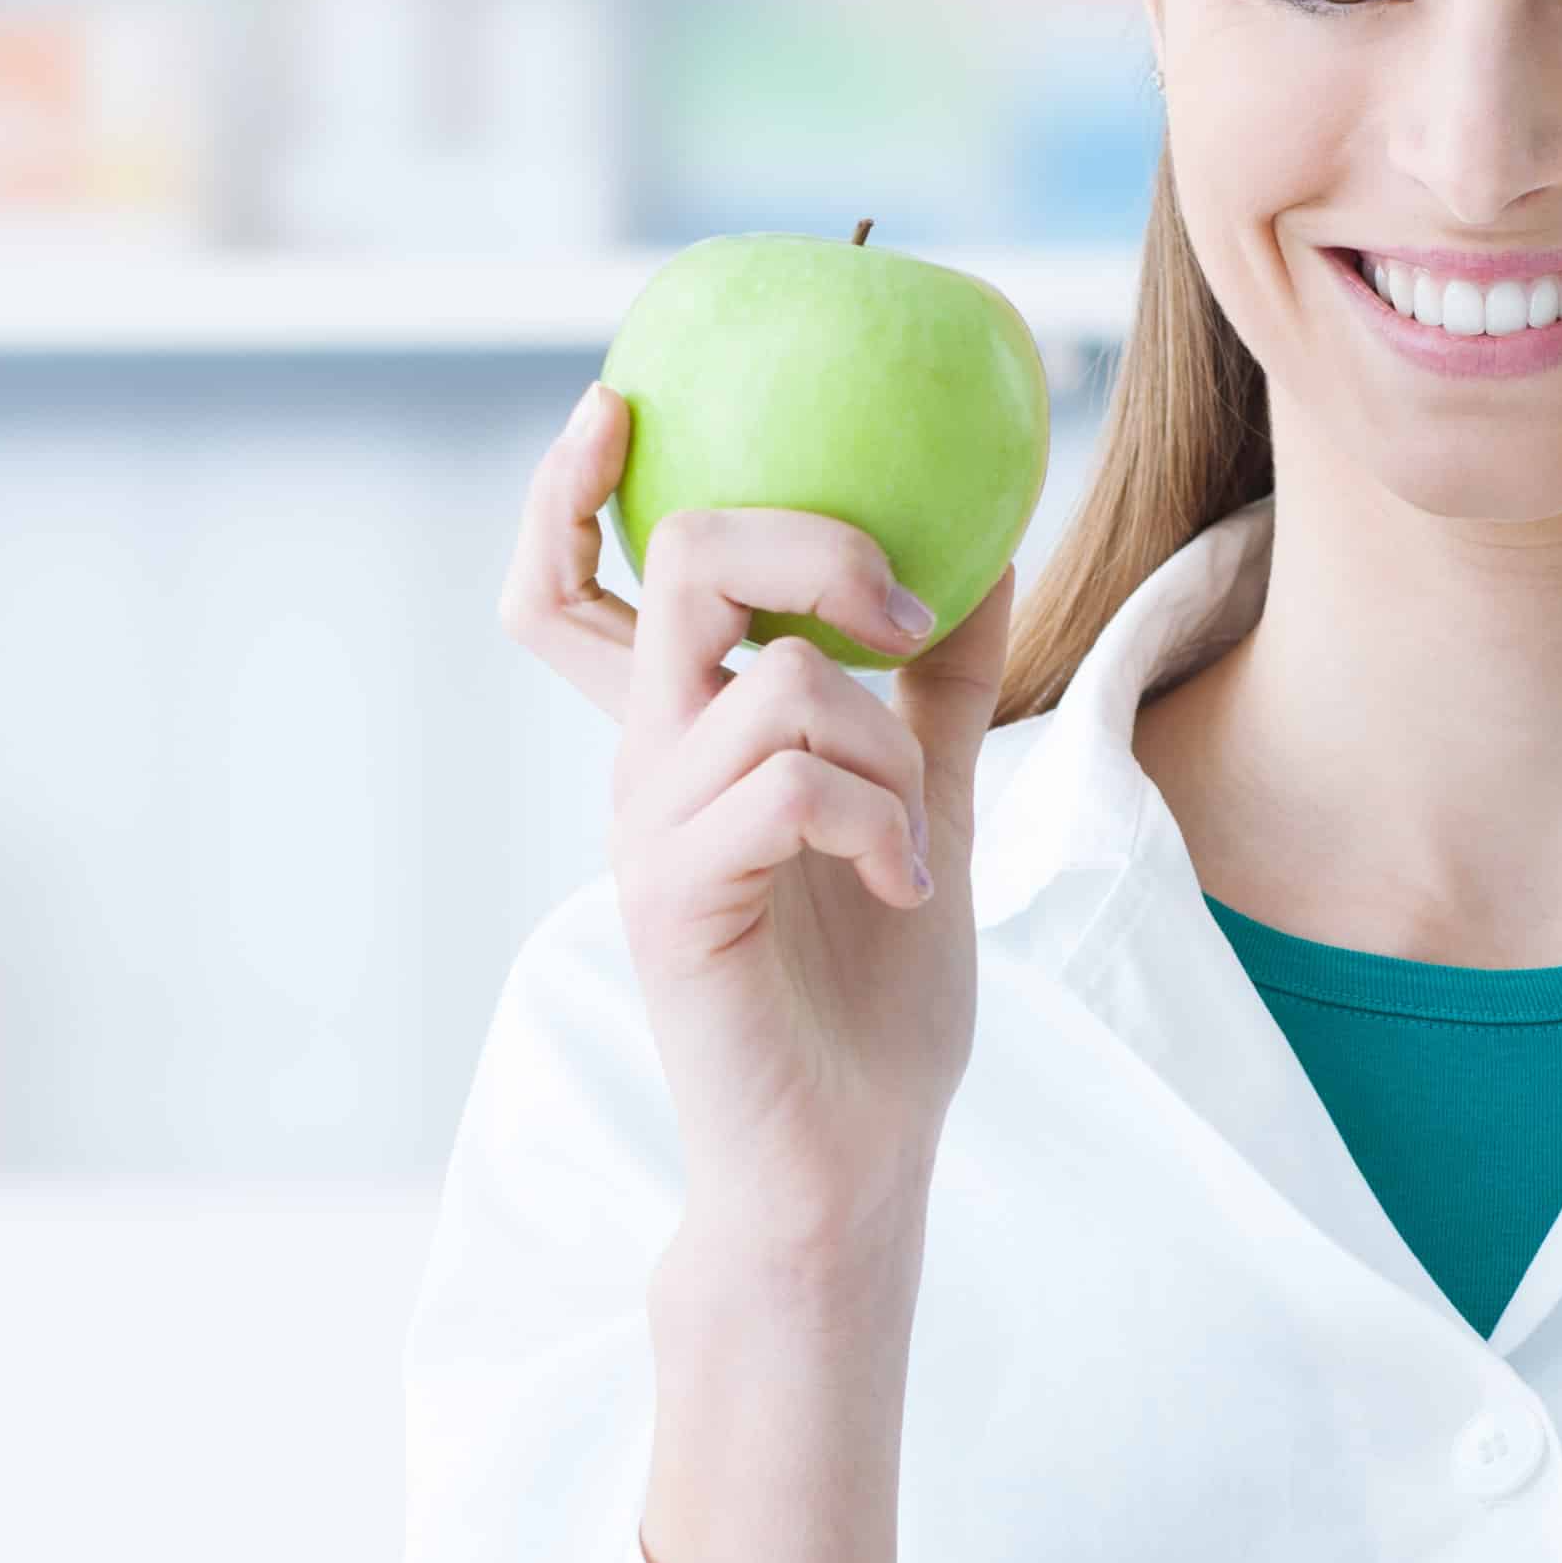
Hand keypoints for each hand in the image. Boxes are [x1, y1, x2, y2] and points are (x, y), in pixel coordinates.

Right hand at [499, 383, 1017, 1258]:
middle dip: (809, 548)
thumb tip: (992, 552)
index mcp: (680, 741)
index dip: (570, 487)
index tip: (622, 401)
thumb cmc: (875, 1000)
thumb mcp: (930, 808)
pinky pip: (791, 782)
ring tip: (913, 847)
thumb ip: (946, 692)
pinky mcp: (675, 900)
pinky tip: (902, 890)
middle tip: (905, 618)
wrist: (850, 1161)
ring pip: (775, 680)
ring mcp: (649, 832)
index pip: (570, 588)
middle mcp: (643, 769)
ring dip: (891, 749)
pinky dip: (882, 821)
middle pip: (675, 564)